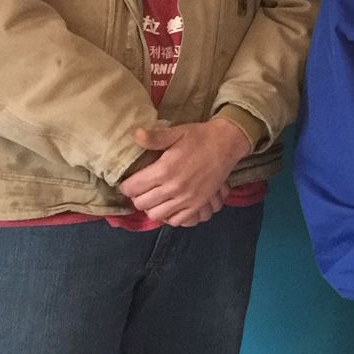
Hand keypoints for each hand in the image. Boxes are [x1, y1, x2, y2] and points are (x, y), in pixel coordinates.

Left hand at [119, 118, 251, 226]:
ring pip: (156, 214)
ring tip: (154, 198)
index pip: (132, 188)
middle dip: (136, 197)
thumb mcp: (177, 132)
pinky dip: (169, 216)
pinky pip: (176, 220)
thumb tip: (136, 134)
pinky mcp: (198, 204)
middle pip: (141, 203)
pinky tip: (169, 206)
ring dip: (151, 208)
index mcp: (164, 169)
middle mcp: (174, 187)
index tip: (129, 182)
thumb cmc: (200, 136)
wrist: (227, 143)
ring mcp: (187, 199)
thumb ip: (155, 137)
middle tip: (140, 190)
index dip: (126, 186)